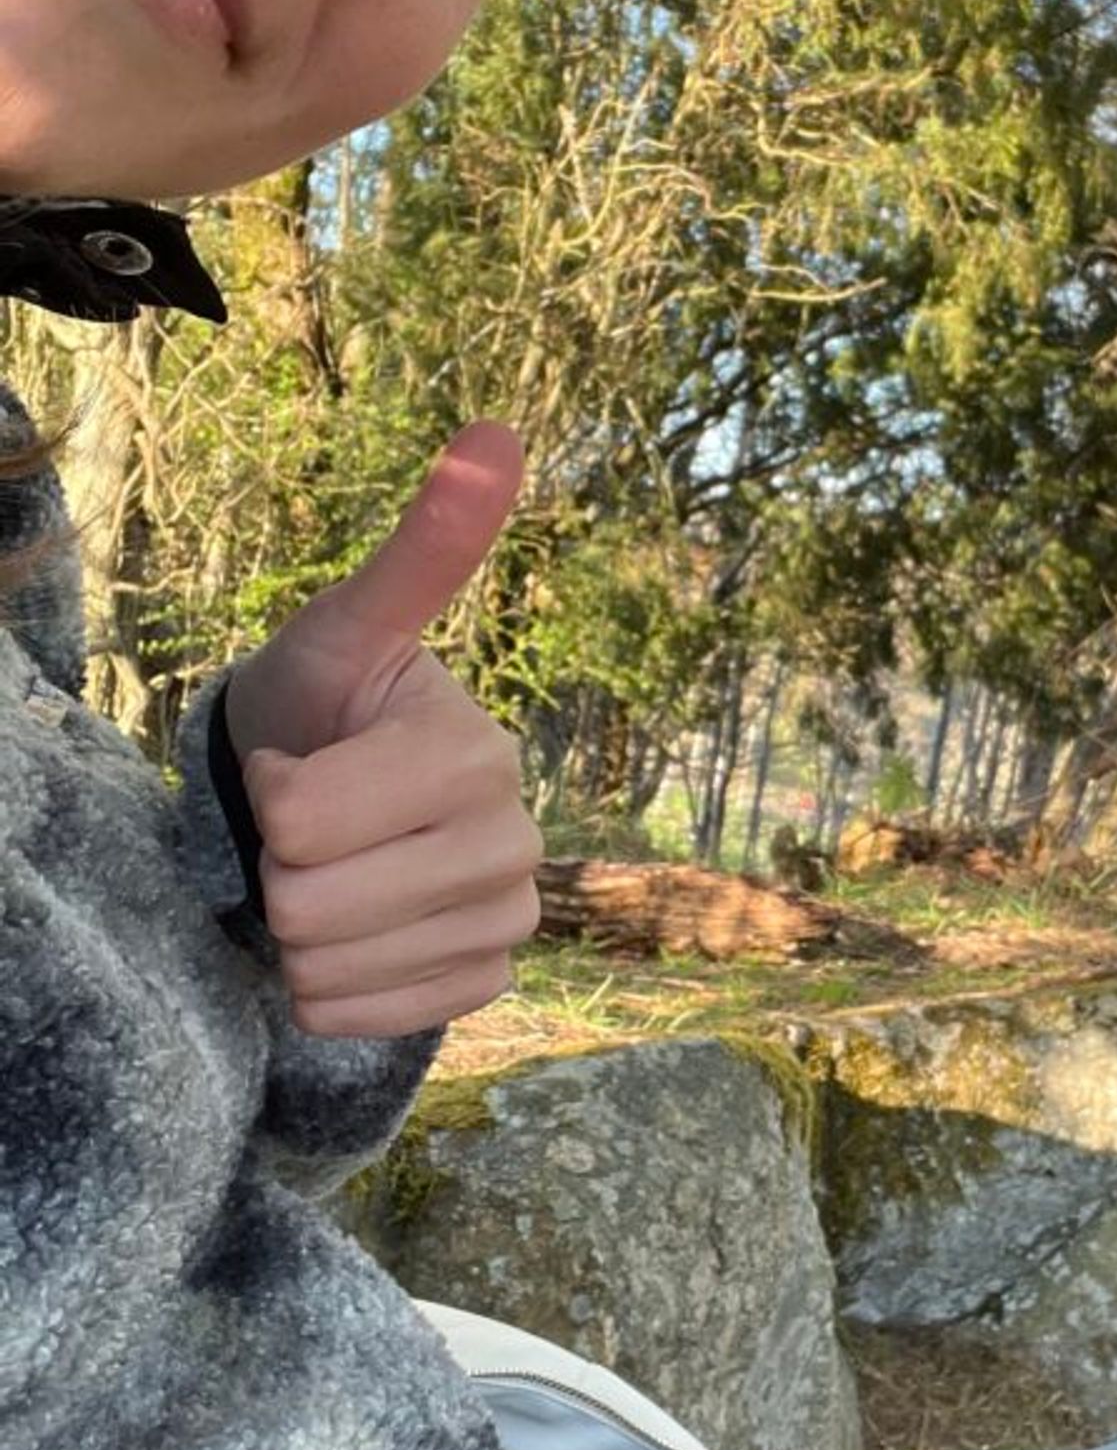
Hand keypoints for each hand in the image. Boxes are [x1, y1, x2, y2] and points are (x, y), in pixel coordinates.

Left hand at [221, 422, 544, 1038]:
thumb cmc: (327, 707)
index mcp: (480, 755)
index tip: (298, 760)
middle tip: (308, 826)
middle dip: (279, 867)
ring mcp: (508, 921)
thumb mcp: (343, 630)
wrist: (338, 803)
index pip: (302, 819)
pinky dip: (325, 986)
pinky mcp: (485, 984)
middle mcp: (516, 842)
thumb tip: (498, 433)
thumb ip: (418, 552)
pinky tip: (351, 932)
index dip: (268, 791)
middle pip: (311, 904)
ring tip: (328, 875)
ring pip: (327, 967)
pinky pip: (357, 1016)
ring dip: (296, 930)